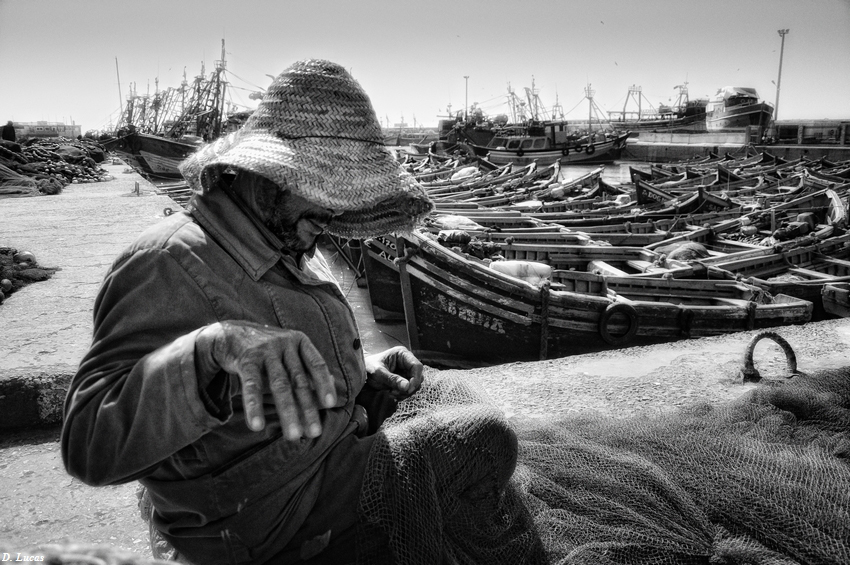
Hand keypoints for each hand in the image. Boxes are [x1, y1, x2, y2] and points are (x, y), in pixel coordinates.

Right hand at [196, 321, 336, 439]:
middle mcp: (285, 344)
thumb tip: (332, 385)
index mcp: (299, 342)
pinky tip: (256, 425)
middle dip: (308, 408)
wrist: (229, 334)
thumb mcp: (289, 354)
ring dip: (287, 412)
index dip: (324, 384)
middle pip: (299, 380)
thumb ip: (308, 368)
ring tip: (293, 436)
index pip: (317, 364)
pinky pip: (252, 386)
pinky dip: (254, 407)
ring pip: (279, 385)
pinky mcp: (246, 360)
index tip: (331, 405)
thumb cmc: (267, 350)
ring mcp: (266, 351)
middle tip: (315, 433)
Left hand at [363, 346, 423, 400]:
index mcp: (402, 354)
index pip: (417, 366)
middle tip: (395, 393)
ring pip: (415, 384)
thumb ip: (392, 379)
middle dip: (409, 387)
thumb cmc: (368, 368)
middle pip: (418, 376)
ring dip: (405, 392)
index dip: (415, 378)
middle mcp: (406, 361)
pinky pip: (409, 389)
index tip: (408, 389)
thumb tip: (407, 387)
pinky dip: (402, 394)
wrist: (361, 373)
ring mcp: (406, 371)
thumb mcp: (378, 373)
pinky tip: (392, 394)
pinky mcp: (404, 379)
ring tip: (391, 393)